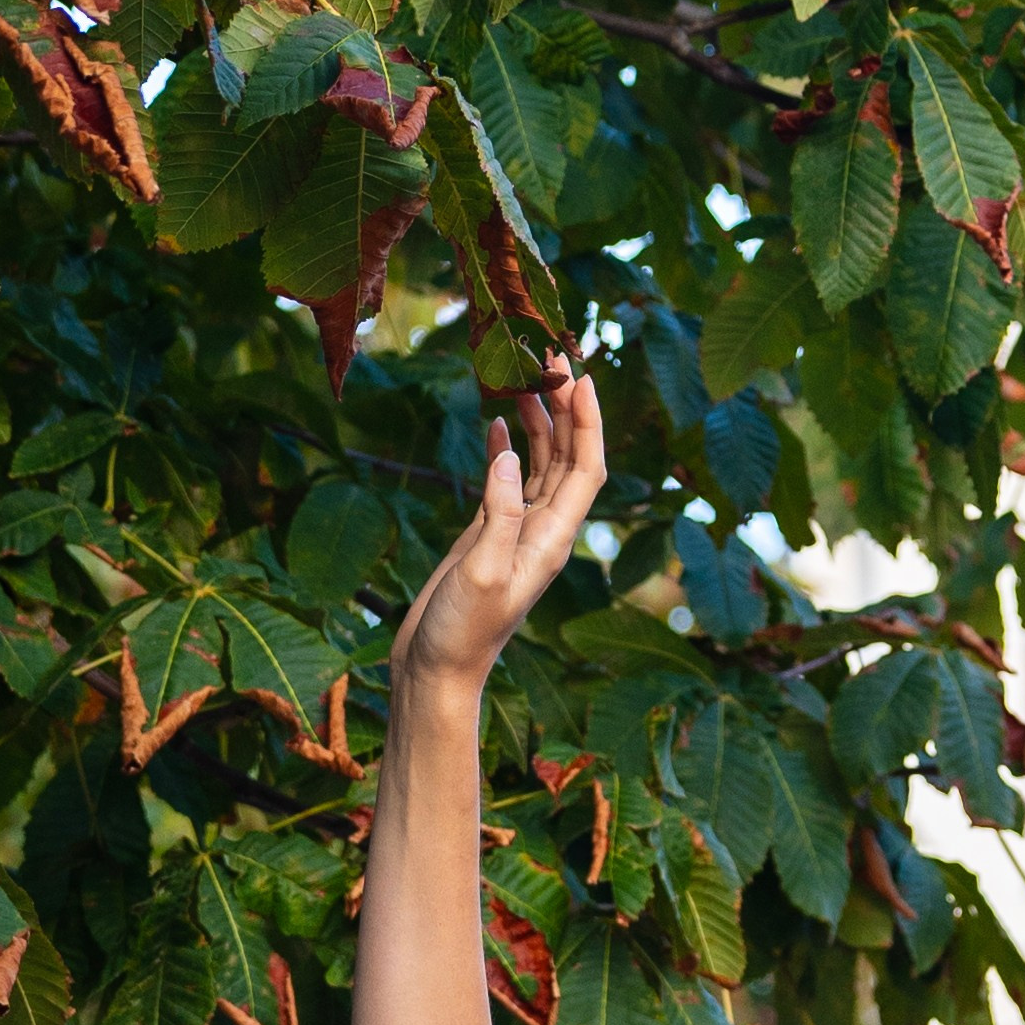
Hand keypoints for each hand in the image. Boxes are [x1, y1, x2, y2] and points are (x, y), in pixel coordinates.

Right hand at [391, 358, 605, 697]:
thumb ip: (499, 514)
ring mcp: (517, 532)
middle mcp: (543, 533)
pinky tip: (499, 422)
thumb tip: (509, 450)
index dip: (588, 422)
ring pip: (540, 465)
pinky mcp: (490, 535)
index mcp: (552, 541)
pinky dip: (507, 448)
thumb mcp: (479, 573)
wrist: (436, 669)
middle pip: (568, 458)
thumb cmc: (459, 634)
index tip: (581, 374)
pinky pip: (508, 482)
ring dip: (538, 421)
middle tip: (552, 355)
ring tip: (526, 375)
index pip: (586, 470)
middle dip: (566, 407)